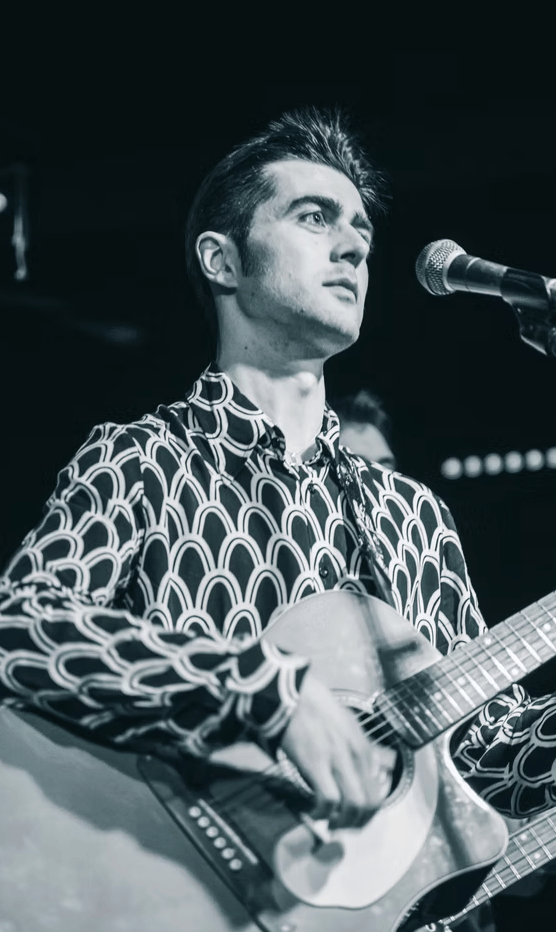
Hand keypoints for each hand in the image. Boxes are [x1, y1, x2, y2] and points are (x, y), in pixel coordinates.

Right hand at [280, 671, 395, 829]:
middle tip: (342, 827)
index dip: (367, 812)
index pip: (378, 793)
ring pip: (352, 806)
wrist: (291, 692)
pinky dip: (321, 813)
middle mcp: (356, 756)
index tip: (353, 817)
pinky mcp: (315, 763)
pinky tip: (312, 812)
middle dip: (357, 823)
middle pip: (369, 804)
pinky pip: (327, 800)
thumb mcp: (346, 723)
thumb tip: (360, 770)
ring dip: (341, 822)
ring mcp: (337, 760)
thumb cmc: (314, 704)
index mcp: (364, 747)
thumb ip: (356, 747)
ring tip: (327, 823)